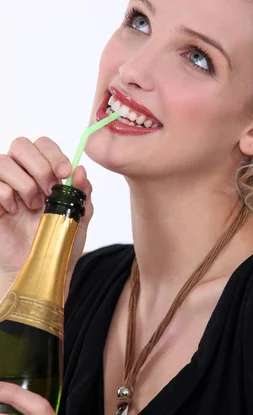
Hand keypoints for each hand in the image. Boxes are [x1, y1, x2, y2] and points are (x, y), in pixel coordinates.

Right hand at [0, 136, 93, 289]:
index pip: (44, 145)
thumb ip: (82, 194)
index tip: (65, 173)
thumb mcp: (79, 218)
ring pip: (4, 160)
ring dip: (24, 183)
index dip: (54, 154)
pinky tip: (13, 212)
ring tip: (33, 206)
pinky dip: (5, 195)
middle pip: (22, 145)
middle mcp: (23, 174)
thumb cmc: (59, 242)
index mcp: (45, 173)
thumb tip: (81, 171)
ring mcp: (4, 185)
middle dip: (39, 166)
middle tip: (50, 191)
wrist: (41, 268)